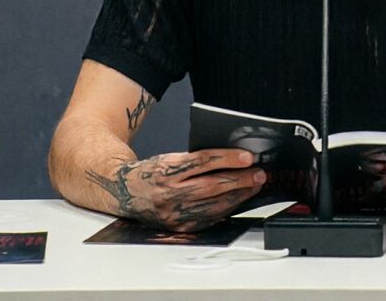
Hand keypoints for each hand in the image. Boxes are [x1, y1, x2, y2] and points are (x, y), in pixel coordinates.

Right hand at [86, 149, 265, 231]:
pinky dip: (227, 208)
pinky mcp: (179, 227)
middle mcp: (168, 193)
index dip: (227, 159)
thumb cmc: (153, 172)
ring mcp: (174, 213)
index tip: (247, 157)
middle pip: (211, 186)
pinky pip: (209, 218)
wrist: (127, 192)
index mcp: (166, 171)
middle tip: (259, 173)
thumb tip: (233, 159)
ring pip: (214, 205)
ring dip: (238, 195)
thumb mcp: (171, 158)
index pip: (202, 162)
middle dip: (240, 180)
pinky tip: (238, 200)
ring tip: (254, 186)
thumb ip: (198, 160)